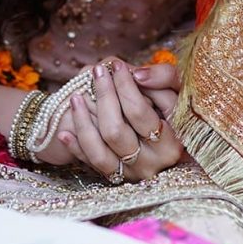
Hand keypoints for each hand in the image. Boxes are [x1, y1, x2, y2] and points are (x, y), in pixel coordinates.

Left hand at [60, 59, 183, 181]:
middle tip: (97, 72)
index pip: (139, 112)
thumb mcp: (178, 91)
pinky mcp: (116, 179)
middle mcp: (151, 162)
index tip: (116, 65)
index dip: (124, 87)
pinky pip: (90, 164)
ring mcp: (131, 173)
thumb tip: (136, 74)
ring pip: (99, 151)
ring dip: (82, 123)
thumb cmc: (172, 109)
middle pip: (115, 131)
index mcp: (171, 142)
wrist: (166, 138)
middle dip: (103, 97)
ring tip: (75, 97)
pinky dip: (76, 147)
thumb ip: (163, 77)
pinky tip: (64, 132)